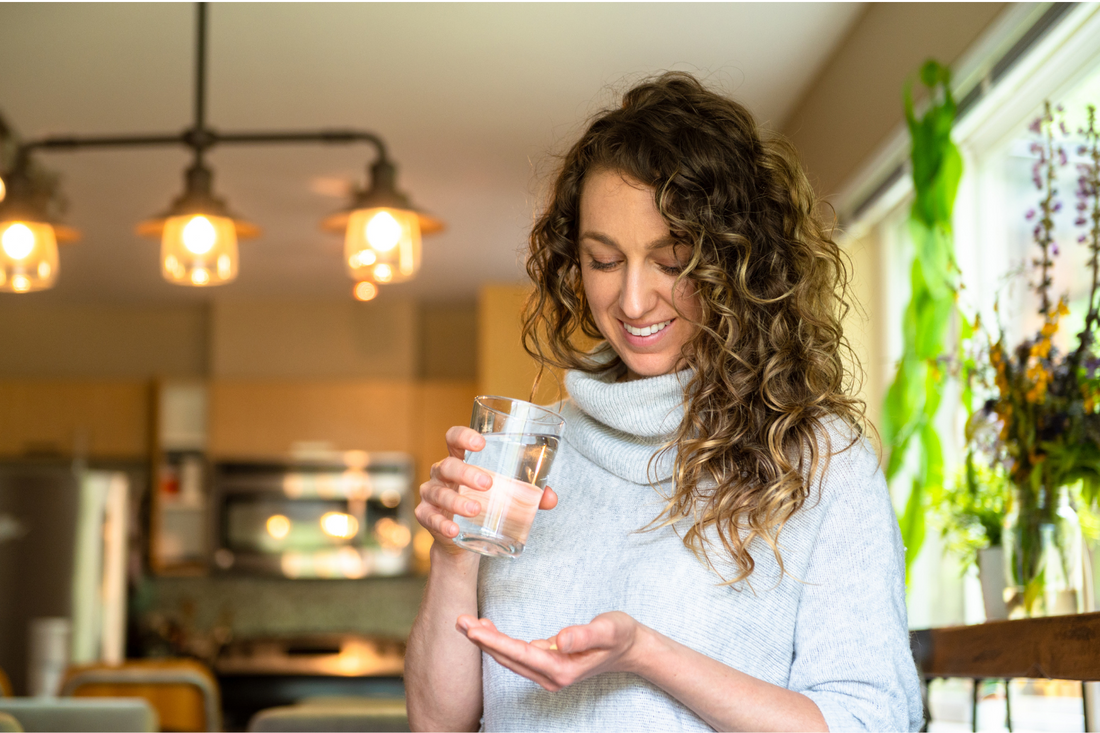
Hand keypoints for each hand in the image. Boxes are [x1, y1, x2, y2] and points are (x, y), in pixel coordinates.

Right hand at [415, 426, 557, 557]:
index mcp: (460, 459)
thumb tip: (551, 499)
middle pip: (448, 466)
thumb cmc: (485, 504)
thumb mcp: (505, 495)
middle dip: (467, 473)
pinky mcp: (426, 516)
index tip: (481, 442)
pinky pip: (429, 518)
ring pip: (439, 493)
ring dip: (457, 501)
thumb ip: (529, 494)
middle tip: (488, 483)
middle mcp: (442, 473)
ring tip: (476, 510)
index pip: (454, 438)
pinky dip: (441, 524)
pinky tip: (454, 529)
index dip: (463, 436)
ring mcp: (431, 494)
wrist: (463, 539)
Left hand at [456, 612, 640, 691]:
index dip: (495, 642)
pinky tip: (488, 629)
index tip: (472, 630)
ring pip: (510, 659)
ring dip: (488, 642)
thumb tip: (561, 640)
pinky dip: (500, 643)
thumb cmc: (621, 635)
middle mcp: (552, 676)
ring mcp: (548, 674)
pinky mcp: (547, 666)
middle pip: (509, 658)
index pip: (520, 654)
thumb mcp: (609, 629)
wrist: (631, 648)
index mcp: (562, 669)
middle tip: (458, 620)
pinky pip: (517, 656)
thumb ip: (586, 635)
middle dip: (482, 640)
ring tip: (466, 623)